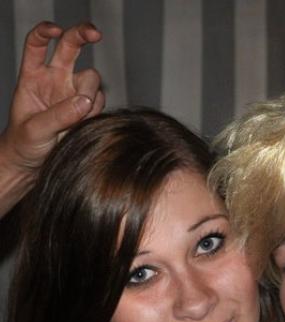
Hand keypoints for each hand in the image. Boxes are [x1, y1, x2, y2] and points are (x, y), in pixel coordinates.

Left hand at [0, 21, 103, 216]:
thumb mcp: (35, 129)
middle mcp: (55, 80)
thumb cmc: (25, 145)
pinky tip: (84, 123)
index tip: (56, 30)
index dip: (46, 32)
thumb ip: (60, 115)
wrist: (34, 166)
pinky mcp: (88, 111)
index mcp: (33, 77)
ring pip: (92, 79)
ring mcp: (73, 94)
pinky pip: (99, 102)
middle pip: (71, 47)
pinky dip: (96, 111)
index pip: (37, 44)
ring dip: (90, 93)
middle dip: (83, 34)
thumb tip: (85, 101)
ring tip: (77, 117)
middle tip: (96, 33)